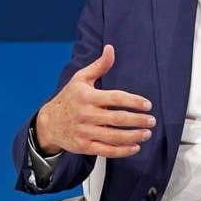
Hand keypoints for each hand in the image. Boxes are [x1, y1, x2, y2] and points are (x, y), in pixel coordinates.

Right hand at [35, 44, 154, 156]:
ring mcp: (85, 132)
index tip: (147, 105)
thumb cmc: (69, 98)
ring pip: (114, 136)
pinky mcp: (84, 146)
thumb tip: (110, 48)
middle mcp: (86, 114)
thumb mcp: (80, 78)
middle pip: (118, 118)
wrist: (48, 123)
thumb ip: (99, 65)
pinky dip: (122, 151)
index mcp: (87, 96)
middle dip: (138, 120)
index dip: (134, 102)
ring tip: (147, 133)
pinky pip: (106, 150)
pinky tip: (135, 147)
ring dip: (134, 136)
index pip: (116, 98)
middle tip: (152, 121)